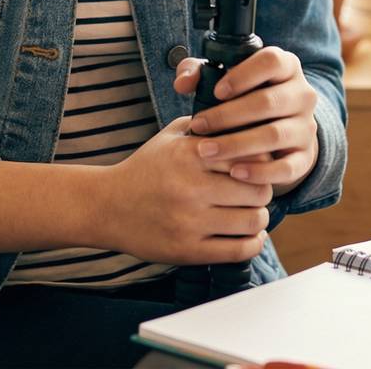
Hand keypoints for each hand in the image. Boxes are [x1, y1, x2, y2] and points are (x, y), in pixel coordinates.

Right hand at [97, 117, 272, 264]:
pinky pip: (240, 250)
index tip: (256, 164)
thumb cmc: (145, 168)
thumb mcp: (170, 138)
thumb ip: (204, 126)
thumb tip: (243, 120)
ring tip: (251, 212)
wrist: (108, 206)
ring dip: (259, 217)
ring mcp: (190, 222)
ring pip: (253, 221)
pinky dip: (253, 243)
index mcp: (189, 154)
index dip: (260, 160)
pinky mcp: (189, 251)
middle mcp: (191, 187)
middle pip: (258, 190)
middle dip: (262, 190)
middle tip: (256, 190)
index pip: (249, 156)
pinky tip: (248, 233)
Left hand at [173, 47, 319, 195]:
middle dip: (228, 116)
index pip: (272, 61)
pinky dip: (260, 172)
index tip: (217, 91)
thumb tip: (183, 84)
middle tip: (199, 125)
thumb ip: (198, 72)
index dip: (243, 75)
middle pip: (269, 102)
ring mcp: (306, 126)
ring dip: (237, 145)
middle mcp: (302, 94)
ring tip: (207, 151)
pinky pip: (288, 167)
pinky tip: (235, 172)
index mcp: (286, 66)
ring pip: (275, 135)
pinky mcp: (305, 156)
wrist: (280, 125)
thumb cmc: (244, 95)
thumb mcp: (223, 76)